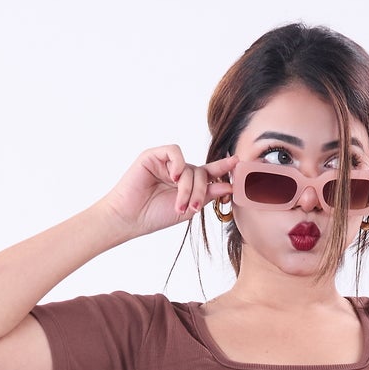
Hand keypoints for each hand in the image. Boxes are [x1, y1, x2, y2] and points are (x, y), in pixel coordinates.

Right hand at [91, 146, 237, 240]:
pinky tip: (174, 177)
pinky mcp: (153, 156)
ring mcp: (166, 163)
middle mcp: (177, 172)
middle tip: (192, 207)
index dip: (223, 169)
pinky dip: (177, 163)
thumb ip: (207, 195)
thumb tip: (229, 186)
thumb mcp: (187, 208)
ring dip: (187, 187)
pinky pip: (174, 151)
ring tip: (179, 203)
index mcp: (186, 184)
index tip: (238, 164)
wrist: (129, 218)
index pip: (208, 173)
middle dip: (200, 190)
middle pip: (201, 172)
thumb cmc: (154, 216)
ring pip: (189, 166)